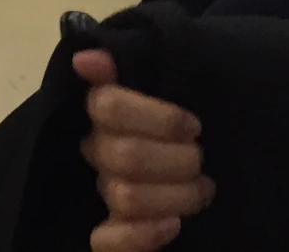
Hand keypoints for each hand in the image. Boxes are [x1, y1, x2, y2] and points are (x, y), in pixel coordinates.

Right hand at [74, 50, 213, 251]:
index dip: (159, 118)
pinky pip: (106, 242)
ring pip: (124, 197)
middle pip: (125, 155)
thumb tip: (87, 56)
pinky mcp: (108, 236)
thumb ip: (128, 72)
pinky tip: (172, 225)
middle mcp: (97, 153)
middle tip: (201, 159)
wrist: (196, 179)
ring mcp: (102, 195)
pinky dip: (142, 235)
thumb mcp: (167, 95)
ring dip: (175, 196)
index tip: (193, 125)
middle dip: (178, 160)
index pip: (108, 105)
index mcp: (104, 115)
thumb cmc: (181, 133)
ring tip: (202, 190)